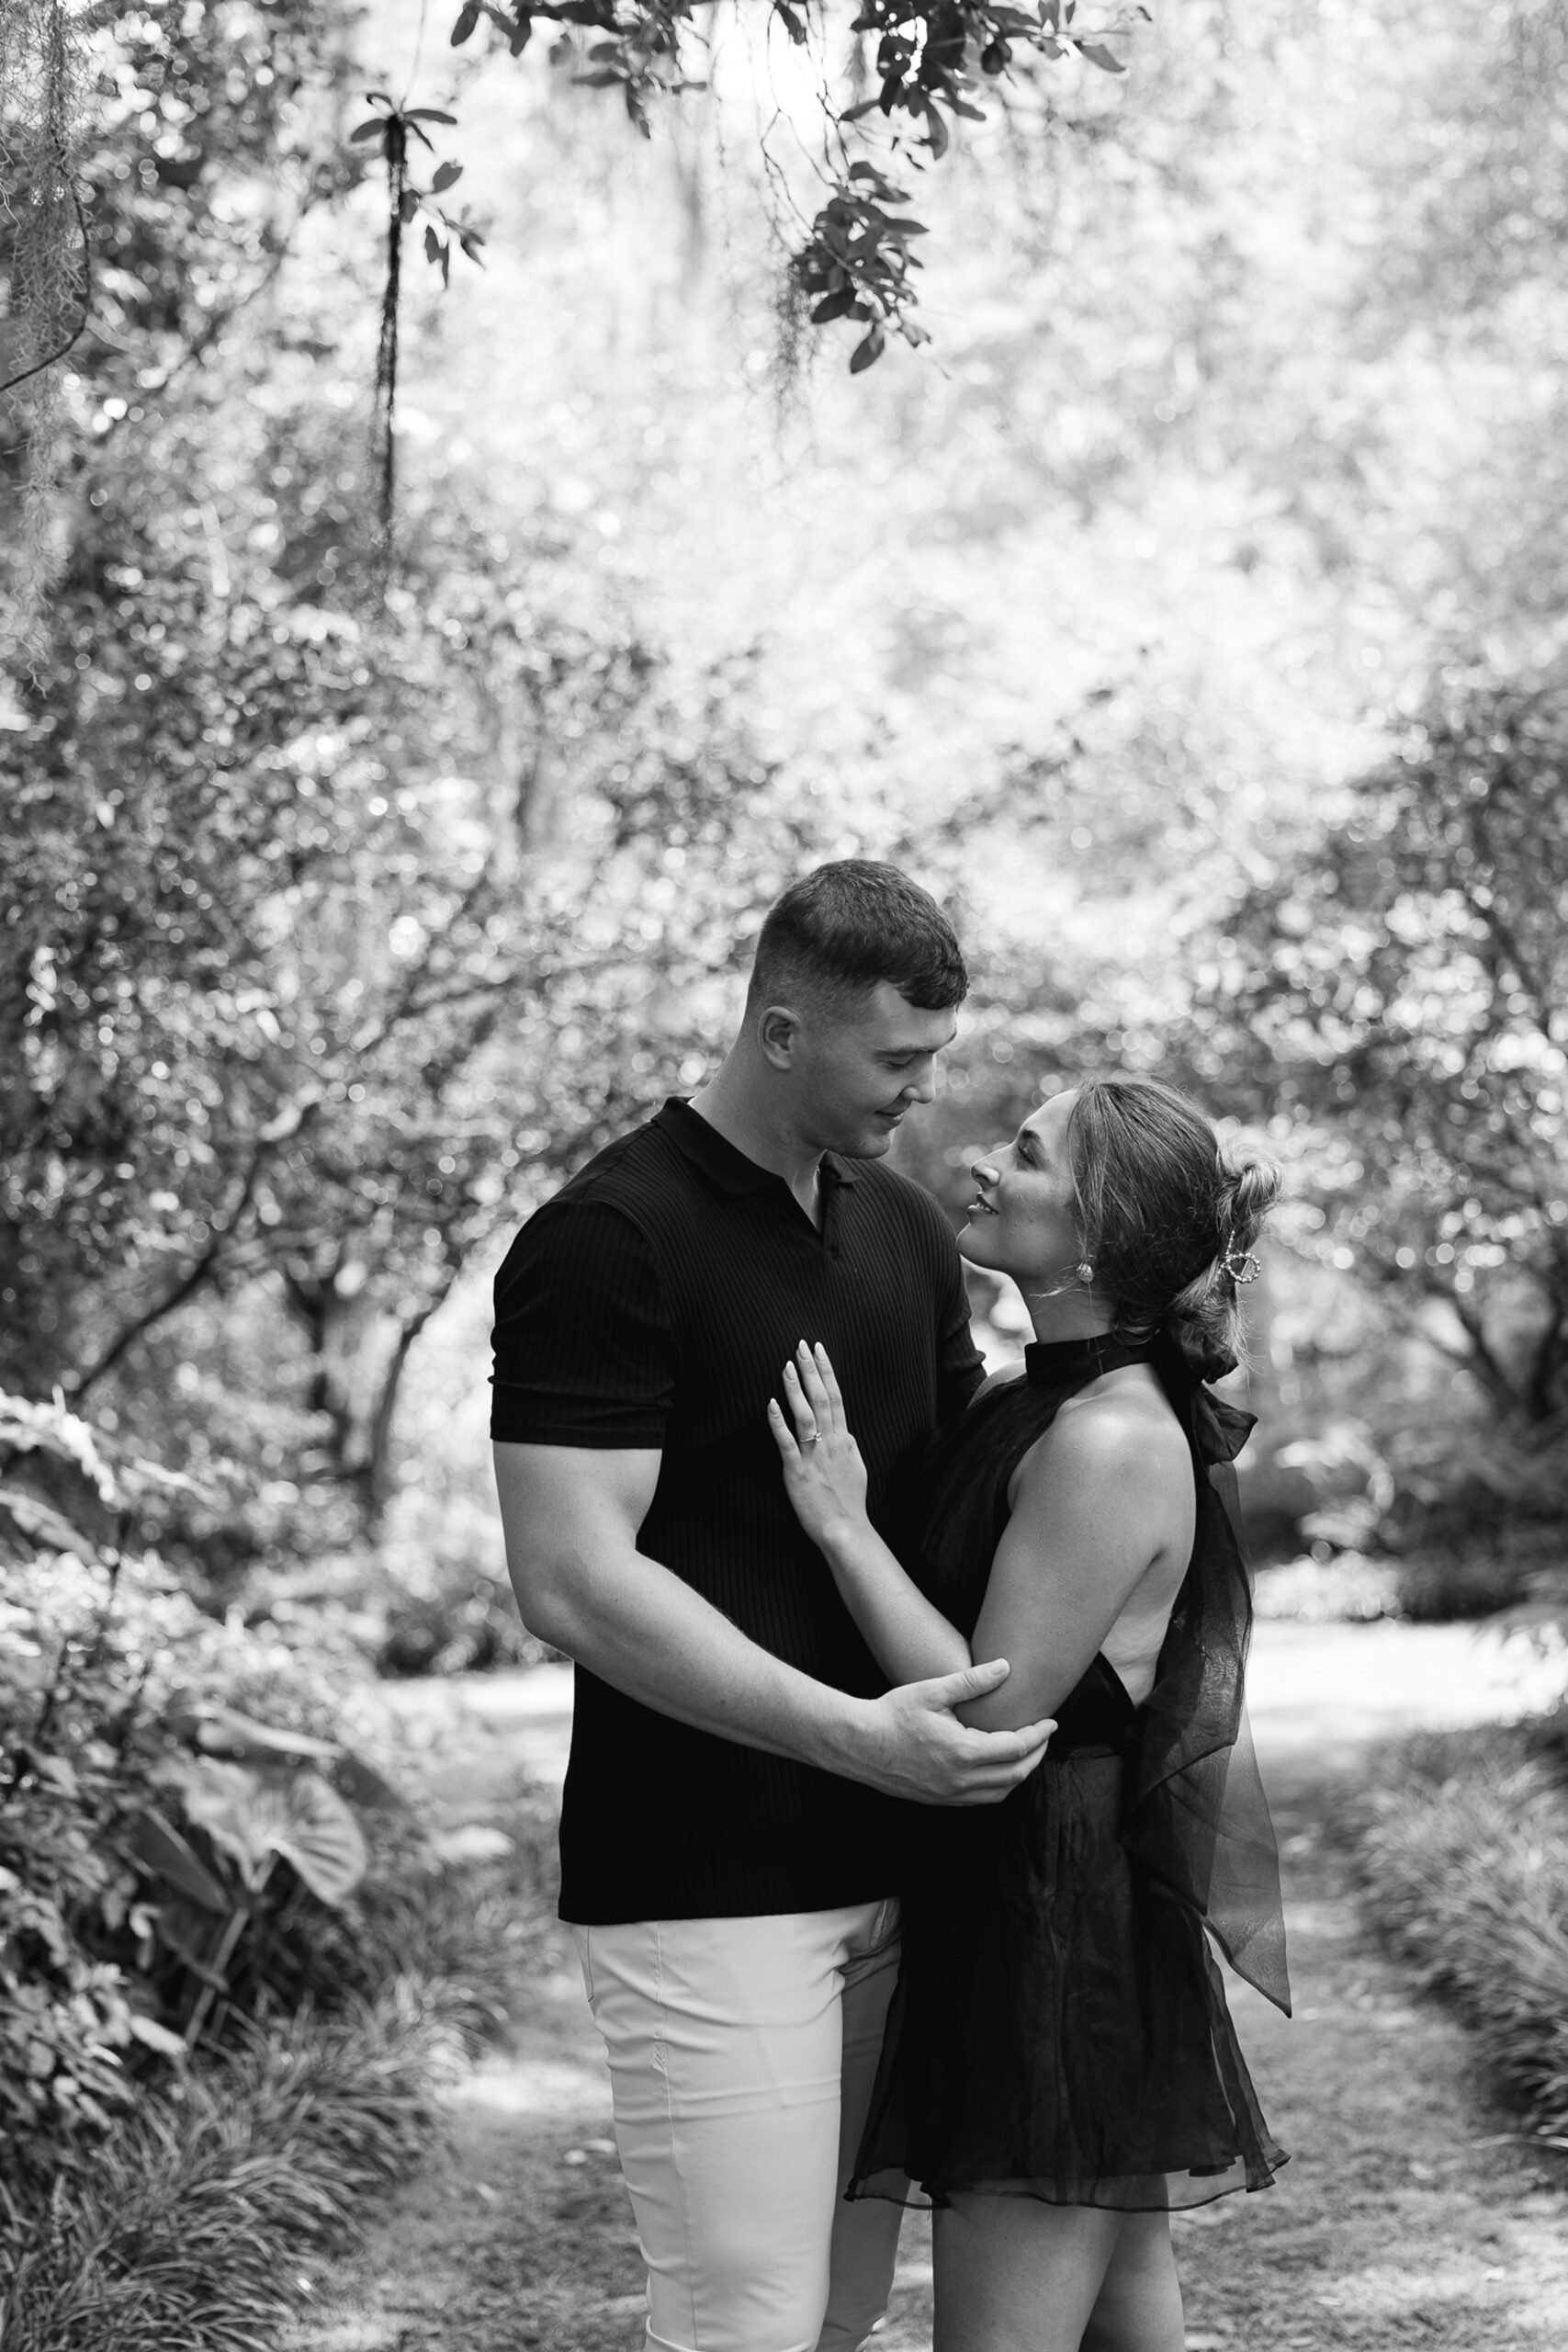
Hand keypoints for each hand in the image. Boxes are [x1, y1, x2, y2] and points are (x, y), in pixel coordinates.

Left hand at [767, 1341, 869, 1550]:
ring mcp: (814, 1456)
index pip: (836, 1397)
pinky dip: (778, 1422)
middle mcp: (831, 1443)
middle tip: (801, 1345)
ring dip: (795, 1389)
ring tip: (786, 1366)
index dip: (827, 1371)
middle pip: (821, 1398)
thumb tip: (844, 1431)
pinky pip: (787, 1443)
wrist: (846, 1528)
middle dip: (811, 1369)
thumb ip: (848, 1445)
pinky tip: (771, 1404)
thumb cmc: (850, 1501)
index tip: (819, 1349)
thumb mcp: (856, 1466)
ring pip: (805, 1415)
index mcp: (844, 1439)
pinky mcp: (798, 1472)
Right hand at [858, 1658, 1054, 1806]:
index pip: (1017, 1748)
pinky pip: (982, 1799)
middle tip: (1044, 1735)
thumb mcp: (932, 1691)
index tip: (1050, 1722)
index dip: (1038, 1735)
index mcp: (963, 1752)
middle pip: (1016, 1774)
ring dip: (1019, 1773)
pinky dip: (999, 1785)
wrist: (858, 1744)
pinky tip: (997, 1767)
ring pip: (1001, 1792)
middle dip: (1036, 1754)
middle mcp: (961, 1779)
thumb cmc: (893, 1714)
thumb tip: (1005, 1667)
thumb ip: (972, 1681)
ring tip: (1026, 1751)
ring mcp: (950, 1794)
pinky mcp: (940, 1800)